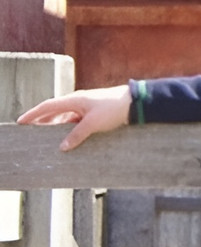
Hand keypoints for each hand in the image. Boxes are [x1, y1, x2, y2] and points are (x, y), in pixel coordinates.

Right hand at [16, 84, 131, 151]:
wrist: (134, 103)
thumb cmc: (113, 108)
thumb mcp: (93, 124)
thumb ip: (76, 135)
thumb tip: (62, 147)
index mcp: (74, 99)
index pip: (48, 106)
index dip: (33, 114)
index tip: (21, 122)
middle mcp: (77, 101)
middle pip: (54, 112)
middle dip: (41, 122)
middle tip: (30, 133)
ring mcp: (85, 107)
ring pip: (65, 118)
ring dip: (56, 127)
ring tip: (46, 139)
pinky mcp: (93, 113)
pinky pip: (75, 121)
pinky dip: (69, 129)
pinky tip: (67, 139)